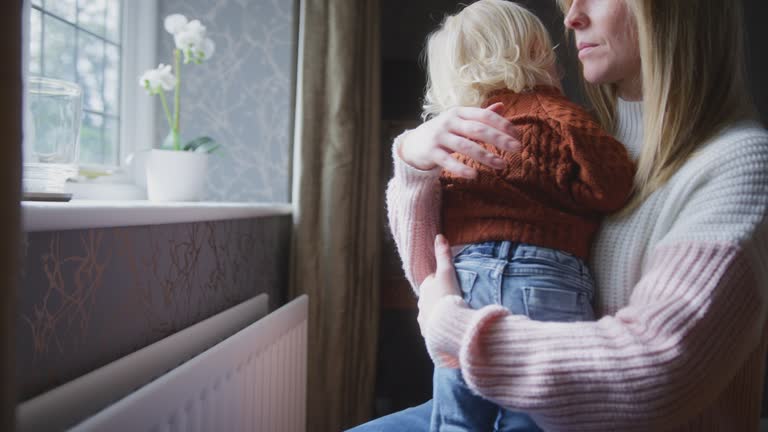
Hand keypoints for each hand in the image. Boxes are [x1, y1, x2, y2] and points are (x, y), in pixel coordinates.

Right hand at [399, 103, 521, 178]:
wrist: (413, 143)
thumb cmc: (443, 132)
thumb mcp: (460, 120)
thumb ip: (480, 115)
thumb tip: (502, 106)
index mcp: (459, 112)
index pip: (484, 116)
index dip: (503, 125)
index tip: (518, 135)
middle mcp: (449, 122)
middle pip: (477, 130)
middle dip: (499, 139)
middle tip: (518, 148)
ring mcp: (439, 137)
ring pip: (465, 146)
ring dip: (485, 156)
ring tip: (502, 165)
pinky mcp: (431, 152)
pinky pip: (448, 161)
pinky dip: (461, 168)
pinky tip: (474, 175)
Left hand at [417, 234, 461, 336]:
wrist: (448, 323)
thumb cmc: (448, 295)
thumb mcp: (447, 272)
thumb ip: (444, 255)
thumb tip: (439, 236)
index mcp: (425, 288)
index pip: (432, 281)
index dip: (443, 282)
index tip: (453, 285)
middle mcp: (421, 303)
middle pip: (431, 298)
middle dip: (440, 298)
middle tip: (455, 300)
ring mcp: (424, 318)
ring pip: (431, 313)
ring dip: (439, 313)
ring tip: (453, 315)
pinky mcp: (428, 332)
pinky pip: (433, 328)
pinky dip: (439, 326)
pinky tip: (448, 327)